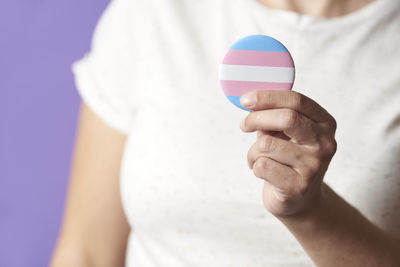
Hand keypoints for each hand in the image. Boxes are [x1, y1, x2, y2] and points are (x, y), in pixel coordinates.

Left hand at [240, 90, 336, 217]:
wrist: (299, 200)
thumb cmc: (288, 158)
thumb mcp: (286, 133)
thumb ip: (274, 116)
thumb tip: (249, 101)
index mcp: (324, 123)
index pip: (296, 100)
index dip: (267, 97)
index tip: (246, 99)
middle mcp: (324, 143)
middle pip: (287, 118)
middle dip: (257, 119)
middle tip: (244, 125)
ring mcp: (314, 166)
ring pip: (266, 144)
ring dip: (253, 151)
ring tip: (258, 157)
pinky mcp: (299, 186)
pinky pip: (262, 166)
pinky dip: (254, 166)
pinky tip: (264, 172)